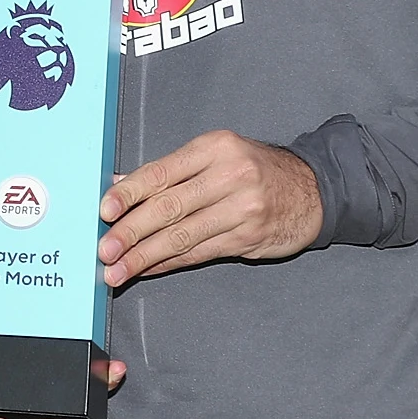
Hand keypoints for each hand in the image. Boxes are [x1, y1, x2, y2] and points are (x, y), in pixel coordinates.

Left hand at [98, 129, 321, 285]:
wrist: (313, 189)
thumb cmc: (255, 169)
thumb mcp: (215, 155)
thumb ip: (169, 170)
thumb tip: (119, 184)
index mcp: (214, 148)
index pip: (161, 172)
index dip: (129, 194)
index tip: (104, 211)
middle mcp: (229, 176)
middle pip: (168, 207)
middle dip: (130, 232)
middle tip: (104, 250)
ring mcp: (241, 209)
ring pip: (182, 236)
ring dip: (144, 256)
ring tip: (117, 270)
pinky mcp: (248, 238)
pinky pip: (199, 253)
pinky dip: (169, 263)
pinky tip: (148, 269)